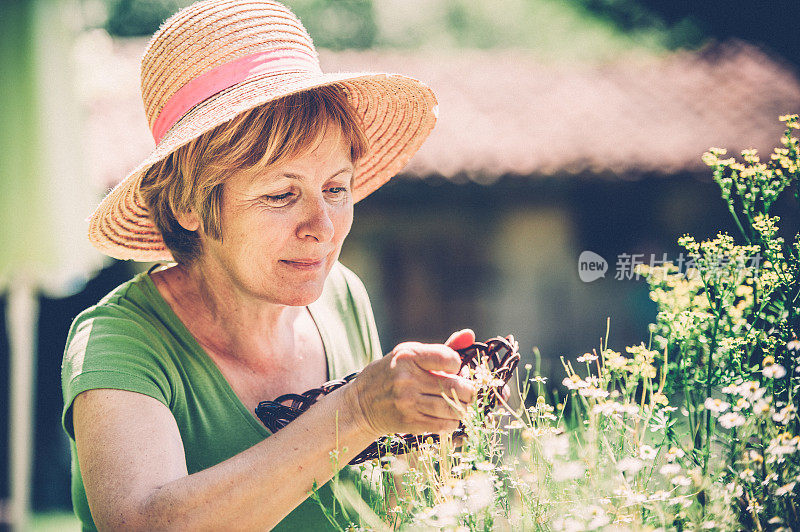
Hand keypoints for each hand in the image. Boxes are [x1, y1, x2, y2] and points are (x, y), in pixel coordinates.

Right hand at [348, 329, 476, 436]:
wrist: (361, 404)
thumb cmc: (391, 374)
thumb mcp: (410, 354)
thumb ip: (442, 348)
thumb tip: (470, 334)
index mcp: (408, 356)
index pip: (447, 358)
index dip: (458, 364)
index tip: (453, 367)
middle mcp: (407, 379)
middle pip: (455, 386)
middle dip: (468, 390)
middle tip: (466, 390)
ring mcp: (407, 402)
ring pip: (452, 408)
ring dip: (462, 407)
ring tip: (459, 404)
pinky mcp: (409, 422)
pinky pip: (443, 425)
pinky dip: (452, 422)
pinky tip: (448, 416)